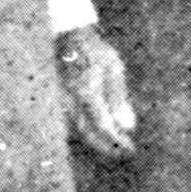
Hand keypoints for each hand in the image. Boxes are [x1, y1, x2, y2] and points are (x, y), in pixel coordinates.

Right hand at [58, 27, 135, 157]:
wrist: (69, 38)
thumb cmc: (95, 51)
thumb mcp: (114, 67)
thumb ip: (119, 98)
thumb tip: (128, 127)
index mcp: (86, 91)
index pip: (103, 126)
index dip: (117, 141)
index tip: (130, 148)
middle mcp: (71, 101)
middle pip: (88, 134)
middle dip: (108, 147)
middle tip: (125, 153)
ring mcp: (63, 102)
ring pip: (80, 131)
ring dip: (99, 142)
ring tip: (117, 147)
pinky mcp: (60, 102)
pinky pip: (74, 123)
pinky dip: (89, 132)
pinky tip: (102, 134)